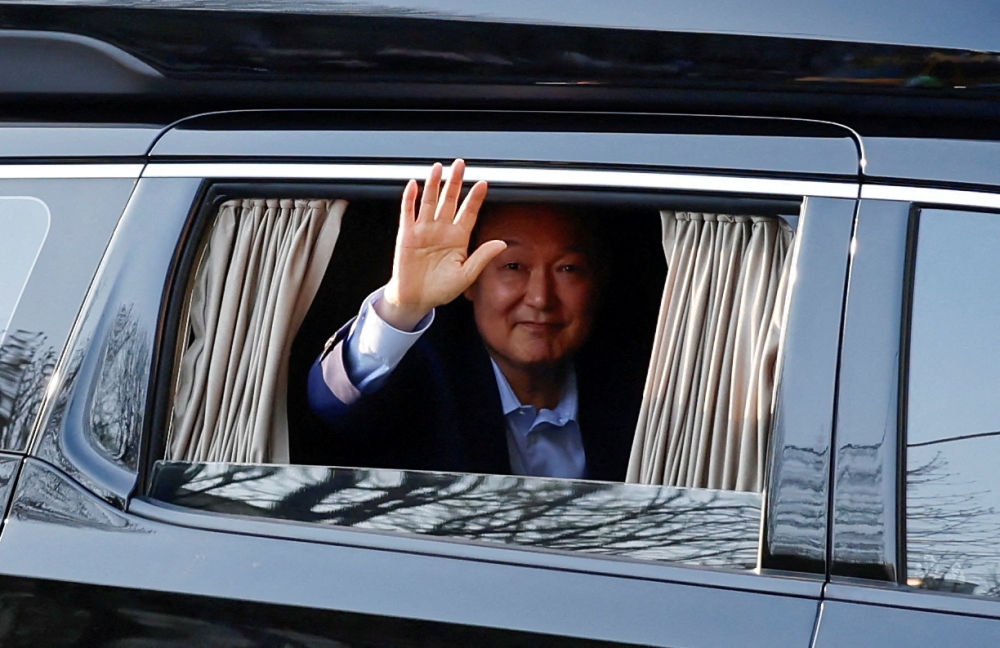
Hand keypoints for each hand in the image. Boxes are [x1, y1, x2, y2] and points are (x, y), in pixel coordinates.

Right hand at [377, 159, 506, 330]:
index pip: (468, 213)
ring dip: (434, 184)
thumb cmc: (440, 289)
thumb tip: (501, 244)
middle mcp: (442, 230)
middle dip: (455, 182)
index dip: (475, 198)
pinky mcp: (407, 235)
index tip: (483, 184)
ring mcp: (424, 230)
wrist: (416, 299)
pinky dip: (410, 199)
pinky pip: (408, 213)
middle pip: (450, 200)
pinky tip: (414, 185)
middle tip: (460, 165)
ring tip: (439, 168)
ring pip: (430, 202)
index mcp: (458, 239)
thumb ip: (482, 257)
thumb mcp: (466, 275)